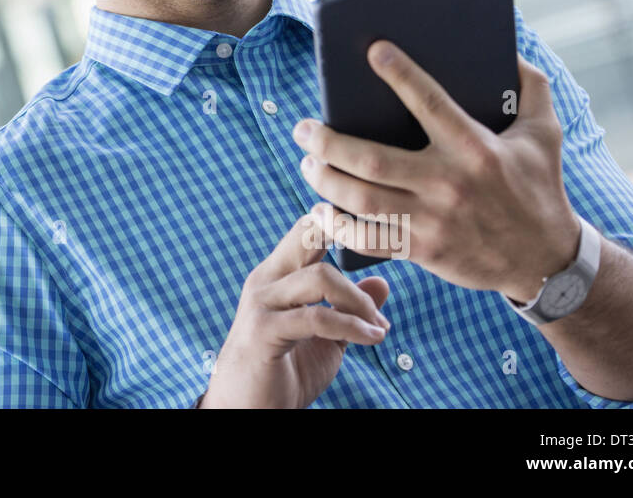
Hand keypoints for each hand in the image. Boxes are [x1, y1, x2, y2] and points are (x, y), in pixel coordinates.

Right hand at [198, 204, 390, 407]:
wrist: (247, 411)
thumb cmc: (283, 373)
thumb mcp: (327, 338)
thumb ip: (349, 309)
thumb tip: (382, 282)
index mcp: (277, 275)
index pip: (306, 229)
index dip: (339, 221)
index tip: (376, 232)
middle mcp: (266, 280)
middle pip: (309, 234)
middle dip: (349, 238)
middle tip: (385, 257)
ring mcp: (262, 303)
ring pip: (321, 277)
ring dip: (360, 302)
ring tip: (378, 326)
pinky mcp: (264, 330)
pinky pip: (317, 318)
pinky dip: (352, 327)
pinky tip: (372, 339)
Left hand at [291, 41, 578, 302]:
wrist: (546, 261)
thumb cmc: (540, 187)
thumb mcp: (544, 133)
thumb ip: (531, 87)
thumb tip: (508, 50)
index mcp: (475, 148)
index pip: (429, 102)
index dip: (399, 74)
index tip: (371, 51)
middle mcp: (449, 183)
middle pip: (370, 158)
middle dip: (327, 141)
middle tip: (303, 128)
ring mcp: (432, 219)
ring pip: (360, 198)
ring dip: (323, 179)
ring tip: (307, 162)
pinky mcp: (423, 249)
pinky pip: (368, 239)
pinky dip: (337, 226)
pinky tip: (321, 209)